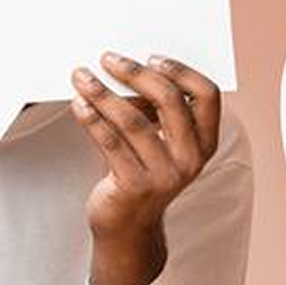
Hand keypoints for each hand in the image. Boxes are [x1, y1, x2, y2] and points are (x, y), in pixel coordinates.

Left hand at [66, 52, 225, 284]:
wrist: (127, 227)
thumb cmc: (141, 172)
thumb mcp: (160, 142)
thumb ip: (155, 111)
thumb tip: (126, 69)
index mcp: (205, 142)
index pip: (207, 95)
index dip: (181, 71)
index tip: (152, 57)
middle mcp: (191, 158)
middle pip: (169, 101)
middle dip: (136, 74)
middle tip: (108, 59)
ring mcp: (164, 173)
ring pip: (133, 120)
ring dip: (103, 93)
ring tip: (82, 76)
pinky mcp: (135, 185)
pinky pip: (110, 143)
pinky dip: (91, 119)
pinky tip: (79, 104)